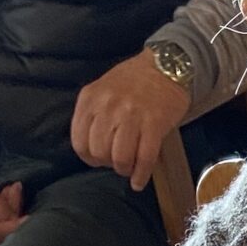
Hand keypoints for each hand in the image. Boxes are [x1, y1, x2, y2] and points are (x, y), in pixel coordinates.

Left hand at [71, 49, 189, 192]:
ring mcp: (131, 115)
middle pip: (99, 152)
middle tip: (116, 160)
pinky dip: (141, 175)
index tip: (98, 160)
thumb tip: (92, 148)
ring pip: (120, 157)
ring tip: (129, 168)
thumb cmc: (134, 80)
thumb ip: (93, 114)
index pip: (79, 141)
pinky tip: (139, 180)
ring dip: (124, 169)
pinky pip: (144, 158)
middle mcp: (108, 106)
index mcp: (91, 98)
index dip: (88, 157)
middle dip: (107, 163)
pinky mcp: (154, 124)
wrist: (167, 65)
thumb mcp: (103, 90)